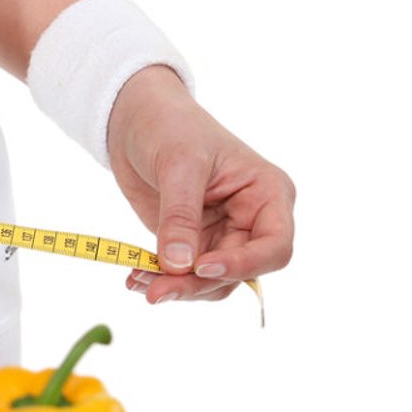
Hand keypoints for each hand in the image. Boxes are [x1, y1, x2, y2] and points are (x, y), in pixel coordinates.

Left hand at [106, 67, 295, 304]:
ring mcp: (223, 235)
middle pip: (239, 272)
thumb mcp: (179, 165)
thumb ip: (180, 216)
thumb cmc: (171, 126)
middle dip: (198, 283)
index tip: (201, 266)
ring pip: (213, 282)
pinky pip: (186, 275)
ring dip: (178, 288)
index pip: (275, 246)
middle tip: (156, 292)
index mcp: (267, 194)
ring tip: (139, 281)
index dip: (244, 265)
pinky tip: (136, 277)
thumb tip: (178, 265)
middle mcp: (252, 220)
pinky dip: (163, 281)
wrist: (136, 119)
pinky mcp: (194, 243)